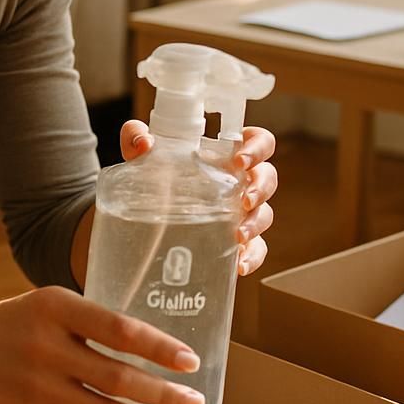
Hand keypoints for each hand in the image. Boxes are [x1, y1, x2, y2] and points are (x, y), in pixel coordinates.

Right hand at [0, 286, 205, 403]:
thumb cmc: (20, 320)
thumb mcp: (53, 303)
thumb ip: (95, 322)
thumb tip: (155, 352)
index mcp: (56, 307)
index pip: (119, 329)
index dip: (159, 347)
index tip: (190, 361)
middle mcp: (47, 346)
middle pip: (118, 378)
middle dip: (164, 394)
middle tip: (195, 400)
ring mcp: (38, 384)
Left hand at [119, 121, 276, 276]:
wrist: (142, 219)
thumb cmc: (155, 178)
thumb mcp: (142, 156)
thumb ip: (136, 138)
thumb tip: (143, 142)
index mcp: (225, 154)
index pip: (257, 141)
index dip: (258, 147)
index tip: (240, 160)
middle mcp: (239, 181)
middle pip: (268, 177)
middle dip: (261, 188)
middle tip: (245, 200)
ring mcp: (241, 212)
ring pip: (266, 213)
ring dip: (257, 223)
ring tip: (238, 235)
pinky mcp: (238, 241)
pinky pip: (257, 248)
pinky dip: (253, 256)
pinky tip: (239, 264)